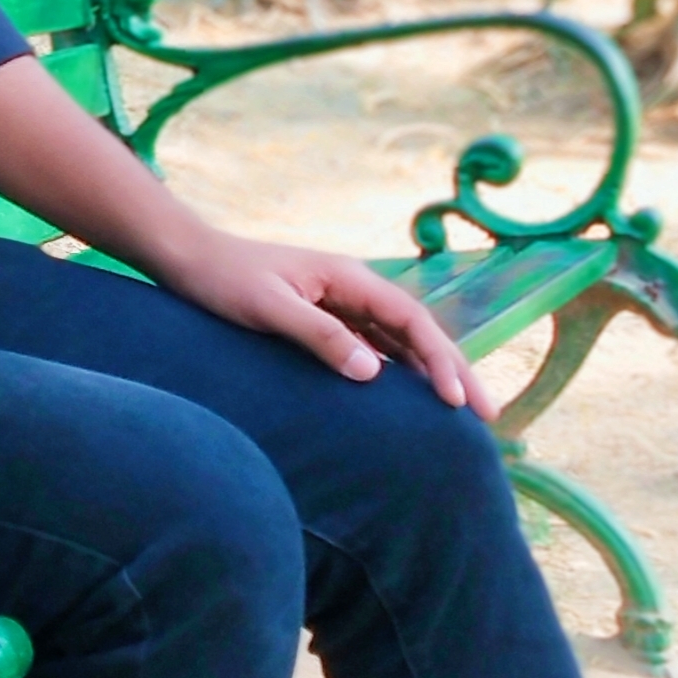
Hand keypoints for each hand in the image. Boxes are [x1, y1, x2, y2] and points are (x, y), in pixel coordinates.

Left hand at [165, 229, 495, 416]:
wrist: (189, 260)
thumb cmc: (224, 280)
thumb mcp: (270, 309)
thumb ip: (320, 336)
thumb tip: (373, 373)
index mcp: (349, 278)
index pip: (412, 321)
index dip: (441, 361)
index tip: (457, 401)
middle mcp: (354, 289)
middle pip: (418, 332)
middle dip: (455, 371)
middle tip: (488, 417)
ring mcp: (341, 304)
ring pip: (400, 343)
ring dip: (432, 376)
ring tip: (462, 416)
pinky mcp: (326, 320)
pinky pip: (375, 349)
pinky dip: (399, 374)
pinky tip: (409, 403)